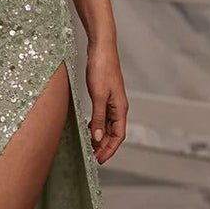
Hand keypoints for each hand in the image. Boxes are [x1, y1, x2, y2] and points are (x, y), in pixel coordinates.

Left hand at [85, 40, 127, 163]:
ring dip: (101, 137)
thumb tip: (99, 138)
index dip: (110, 149)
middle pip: (114, 133)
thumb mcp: (98, 95)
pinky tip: (89, 128)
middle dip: (105, 147)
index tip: (99, 160)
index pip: (118, 135)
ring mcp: (112, 101)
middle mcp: (119, 106)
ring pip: (109, 126)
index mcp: (120, 108)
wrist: (101, 48)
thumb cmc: (102, 68)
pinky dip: (98, 126)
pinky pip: (103, 116)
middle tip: (93, 157)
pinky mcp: (105, 95)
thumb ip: (99, 118)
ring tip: (90, 147)